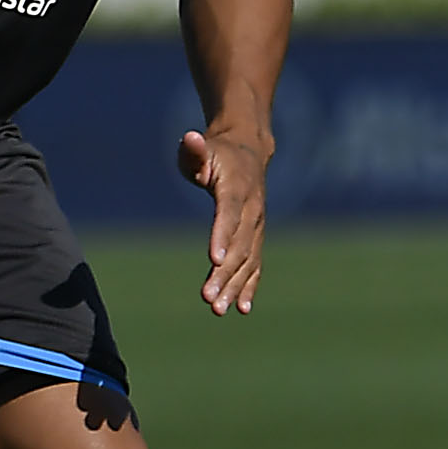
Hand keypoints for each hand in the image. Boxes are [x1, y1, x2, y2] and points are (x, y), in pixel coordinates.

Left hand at [179, 128, 268, 315]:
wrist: (248, 153)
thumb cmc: (216, 153)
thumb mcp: (202, 149)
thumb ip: (194, 150)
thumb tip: (190, 139)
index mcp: (237, 188)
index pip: (229, 214)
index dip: (222, 236)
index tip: (213, 260)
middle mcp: (252, 210)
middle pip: (240, 246)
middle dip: (225, 274)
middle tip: (209, 299)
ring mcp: (257, 225)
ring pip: (248, 260)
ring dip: (235, 286)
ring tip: (219, 310)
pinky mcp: (256, 236)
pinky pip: (255, 264)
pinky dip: (249, 285)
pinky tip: (242, 308)